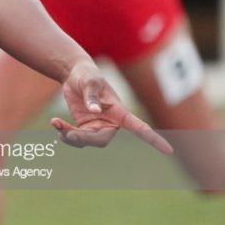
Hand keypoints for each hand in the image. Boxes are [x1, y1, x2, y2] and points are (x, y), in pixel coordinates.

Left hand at [52, 61, 173, 153]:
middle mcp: (111, 122)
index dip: (154, 139)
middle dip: (84, 140)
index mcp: (119, 111)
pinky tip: (55, 123)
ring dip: (70, 138)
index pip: (139, 128)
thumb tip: (94, 111)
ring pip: (86, 143)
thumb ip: (91, 95)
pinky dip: (64, 133)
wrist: (73, 74)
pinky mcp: (84, 127)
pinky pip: (76, 138)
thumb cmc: (86, 74)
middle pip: (101, 141)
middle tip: (67, 134)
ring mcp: (97, 126)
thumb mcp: (89, 80)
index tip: (169, 151)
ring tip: (57, 125)